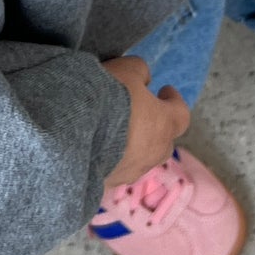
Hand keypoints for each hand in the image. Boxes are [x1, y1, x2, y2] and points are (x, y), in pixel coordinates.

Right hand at [100, 55, 189, 190]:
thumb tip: (144, 79)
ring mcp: (132, 172)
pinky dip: (112, 160)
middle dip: (157, 129)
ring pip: (141, 159)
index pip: (181, 114)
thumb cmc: (108, 98)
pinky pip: (116, 170)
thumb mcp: (126, 70)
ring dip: (134, 147)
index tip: (165, 90)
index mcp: (164, 125)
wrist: (72, 137)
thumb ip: (140, 71)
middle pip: (164, 142)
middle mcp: (153, 153)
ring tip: (116, 133)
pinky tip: (96, 149)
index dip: (175, 101)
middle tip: (143, 115)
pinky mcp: (109, 184)